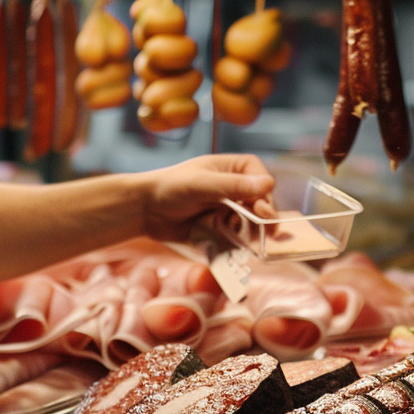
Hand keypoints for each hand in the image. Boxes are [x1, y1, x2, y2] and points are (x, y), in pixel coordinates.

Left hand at [139, 154, 274, 241]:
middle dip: (261, 218)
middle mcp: (235, 187)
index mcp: (234, 168)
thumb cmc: (170, 187)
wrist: (145, 210)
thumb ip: (233, 186)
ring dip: (250, 231)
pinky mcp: (221, 226)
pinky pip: (237, 235)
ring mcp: (229, 208)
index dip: (265, 195)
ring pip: (251, 222)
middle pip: (261, 204)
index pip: (263, 179)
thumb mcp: (203, 184)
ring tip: (242, 238)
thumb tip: (268, 184)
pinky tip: (233, 245)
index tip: (262, 210)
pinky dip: (238, 241)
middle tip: (263, 233)